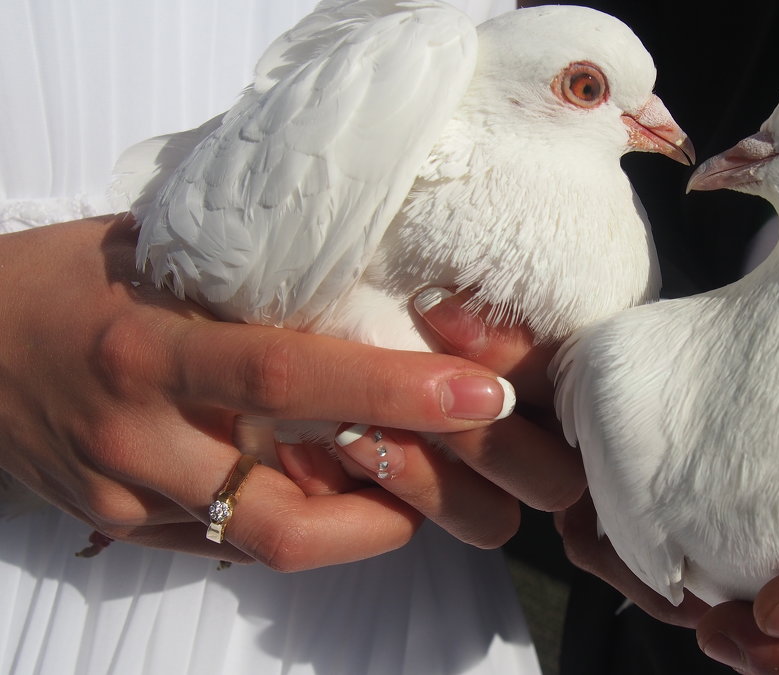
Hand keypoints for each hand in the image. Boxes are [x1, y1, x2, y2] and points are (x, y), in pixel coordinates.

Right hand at [0, 215, 541, 568]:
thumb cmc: (65, 279)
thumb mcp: (155, 251)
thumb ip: (252, 270)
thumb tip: (369, 263)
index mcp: (147, 346)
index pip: (287, 373)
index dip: (391, 390)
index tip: (482, 393)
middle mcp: (138, 436)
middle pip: (286, 510)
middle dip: (399, 506)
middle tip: (480, 480)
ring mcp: (128, 498)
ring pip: (269, 543)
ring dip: (362, 526)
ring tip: (421, 488)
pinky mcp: (123, 530)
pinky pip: (232, 544)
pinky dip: (303, 524)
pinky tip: (343, 494)